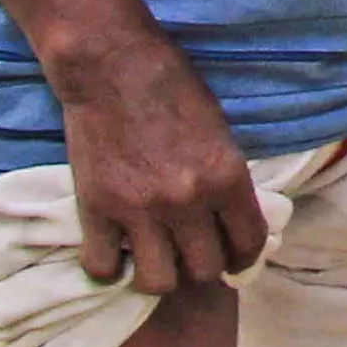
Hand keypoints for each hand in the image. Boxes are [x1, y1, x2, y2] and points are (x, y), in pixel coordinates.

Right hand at [48, 20, 264, 295]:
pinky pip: (103, 268)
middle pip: (204, 271)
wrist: (111, 64)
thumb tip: (233, 219)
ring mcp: (139, 209)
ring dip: (158, 276)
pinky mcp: (96, 209)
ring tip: (153, 259)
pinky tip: (113, 252)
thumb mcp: (219, 130)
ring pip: (158, 282)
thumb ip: (226, 178)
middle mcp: (187, 200)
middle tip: (190, 255)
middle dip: (201, 267)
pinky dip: (108, 268)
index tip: (233, 259)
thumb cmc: (172, 86)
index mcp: (226, 176)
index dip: (243, 258)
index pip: (249, 244)